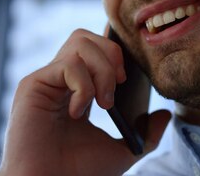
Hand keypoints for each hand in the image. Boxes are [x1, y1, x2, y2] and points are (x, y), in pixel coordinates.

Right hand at [0, 28, 171, 175]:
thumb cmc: (77, 172)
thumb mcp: (122, 151)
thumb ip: (146, 134)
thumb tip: (166, 114)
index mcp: (78, 88)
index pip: (96, 48)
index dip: (116, 49)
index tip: (128, 76)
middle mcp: (60, 79)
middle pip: (87, 36)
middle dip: (112, 54)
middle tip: (119, 86)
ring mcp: (46, 80)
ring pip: (80, 43)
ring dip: (101, 71)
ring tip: (103, 103)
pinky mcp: (33, 85)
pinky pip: (68, 65)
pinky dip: (84, 86)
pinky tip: (78, 113)